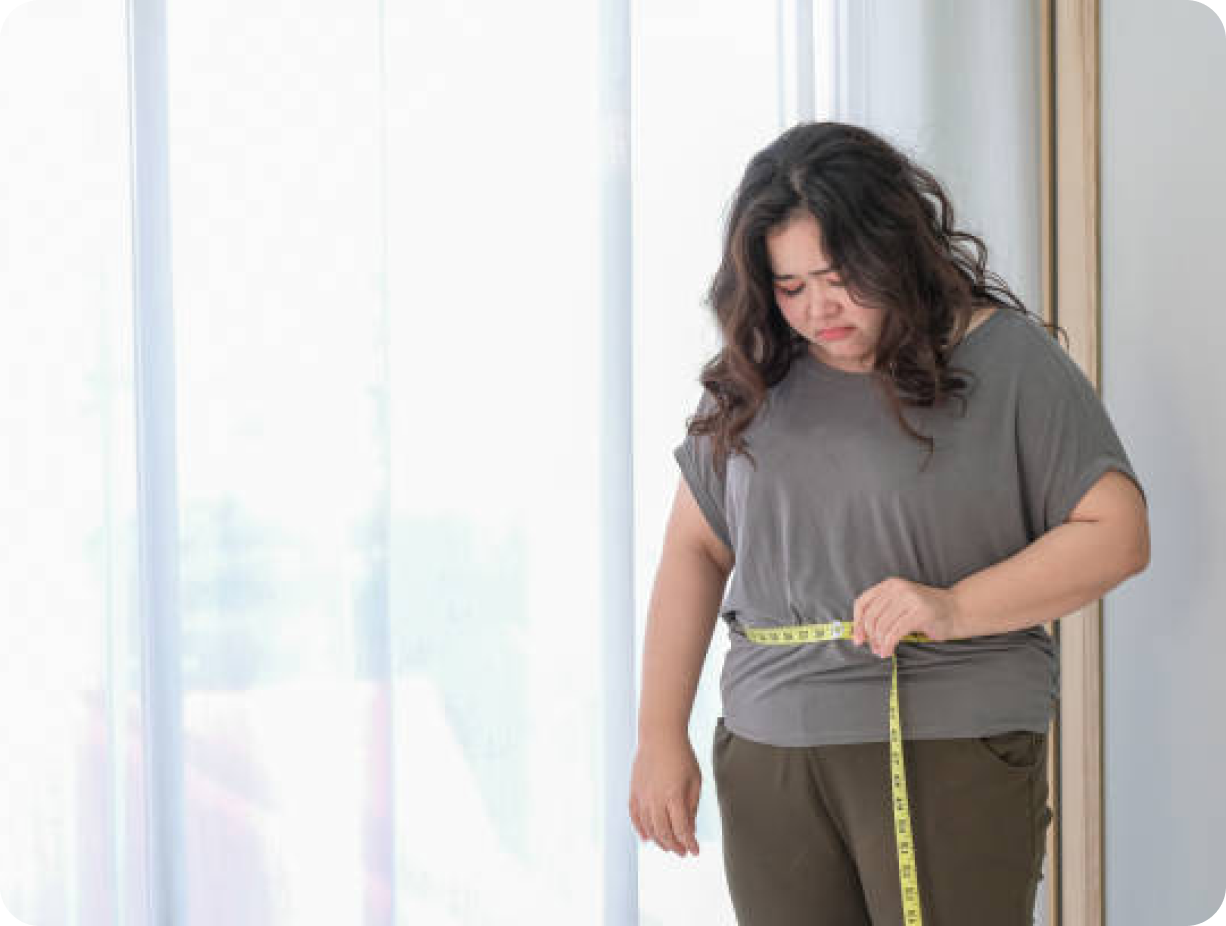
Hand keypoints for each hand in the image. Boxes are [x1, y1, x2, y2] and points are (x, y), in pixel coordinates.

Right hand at [628, 734, 701, 857]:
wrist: (660, 735)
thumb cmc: (681, 755)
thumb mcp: (695, 781)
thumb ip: (692, 807)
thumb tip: (689, 829)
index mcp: (674, 796)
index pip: (682, 829)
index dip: (689, 843)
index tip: (695, 851)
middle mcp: (655, 799)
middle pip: (664, 833)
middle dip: (675, 846)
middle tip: (683, 852)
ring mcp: (642, 796)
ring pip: (648, 828)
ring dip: (659, 841)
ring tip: (669, 846)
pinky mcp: (634, 791)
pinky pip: (635, 816)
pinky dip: (640, 829)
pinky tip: (646, 837)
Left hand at [852, 576, 964, 658]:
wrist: (956, 611)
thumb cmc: (925, 613)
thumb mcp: (899, 606)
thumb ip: (882, 613)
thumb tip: (860, 633)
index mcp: (890, 585)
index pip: (863, 602)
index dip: (857, 622)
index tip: (858, 638)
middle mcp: (898, 588)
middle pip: (871, 616)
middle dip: (870, 636)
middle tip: (873, 648)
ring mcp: (910, 598)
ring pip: (883, 625)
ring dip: (879, 643)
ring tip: (882, 651)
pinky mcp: (920, 612)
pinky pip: (896, 632)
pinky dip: (889, 645)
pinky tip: (889, 651)